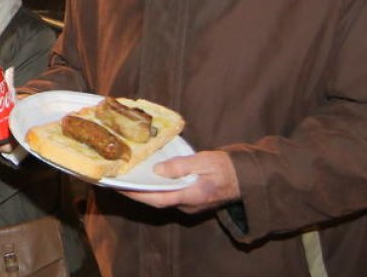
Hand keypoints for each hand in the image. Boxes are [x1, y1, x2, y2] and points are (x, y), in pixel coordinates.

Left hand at [121, 150, 239, 213]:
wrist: (248, 178)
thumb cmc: (227, 167)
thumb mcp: (204, 161)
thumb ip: (181, 166)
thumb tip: (157, 170)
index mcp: (191, 196)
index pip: (157, 199)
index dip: (136, 194)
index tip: (119, 187)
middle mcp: (188, 205)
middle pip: (157, 200)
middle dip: (137, 193)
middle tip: (118, 181)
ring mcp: (191, 205)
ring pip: (163, 199)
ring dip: (146, 190)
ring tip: (129, 178)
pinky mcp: (193, 200)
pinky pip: (171, 196)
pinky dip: (158, 188)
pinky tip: (150, 177)